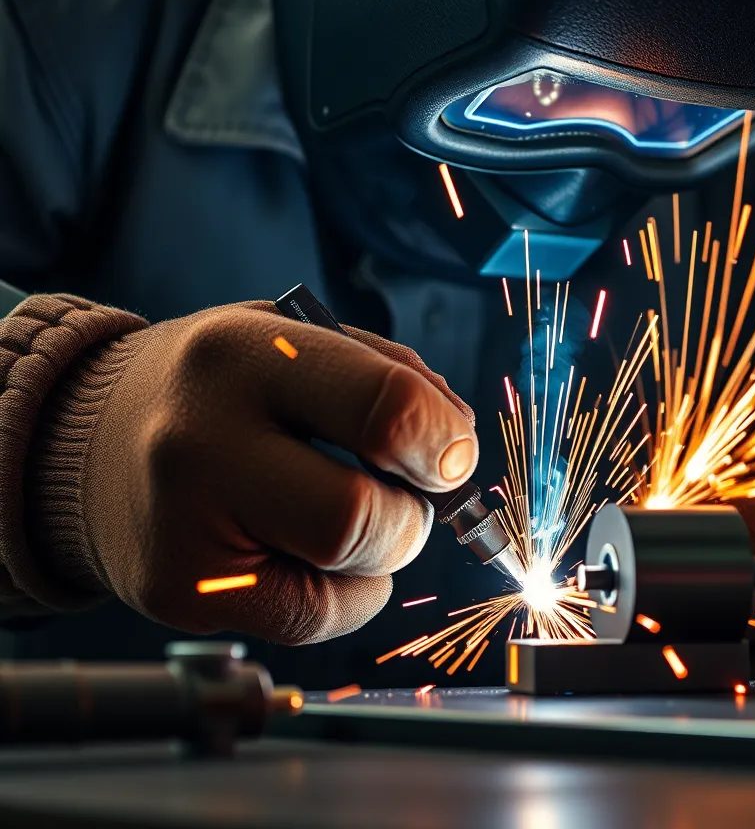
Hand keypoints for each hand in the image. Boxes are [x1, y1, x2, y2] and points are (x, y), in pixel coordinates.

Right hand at [33, 301, 477, 643]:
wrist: (93, 435)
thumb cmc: (224, 385)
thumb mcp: (296, 338)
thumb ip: (390, 375)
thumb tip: (458, 451)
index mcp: (244, 354)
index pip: (384, 406)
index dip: (444, 439)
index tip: (452, 450)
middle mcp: (201, 442)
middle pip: (361, 514)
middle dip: (417, 512)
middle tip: (409, 491)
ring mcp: (183, 529)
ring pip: (344, 572)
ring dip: (385, 549)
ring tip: (352, 511)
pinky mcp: (181, 594)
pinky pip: (314, 620)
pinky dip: (349, 591)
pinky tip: (318, 551)